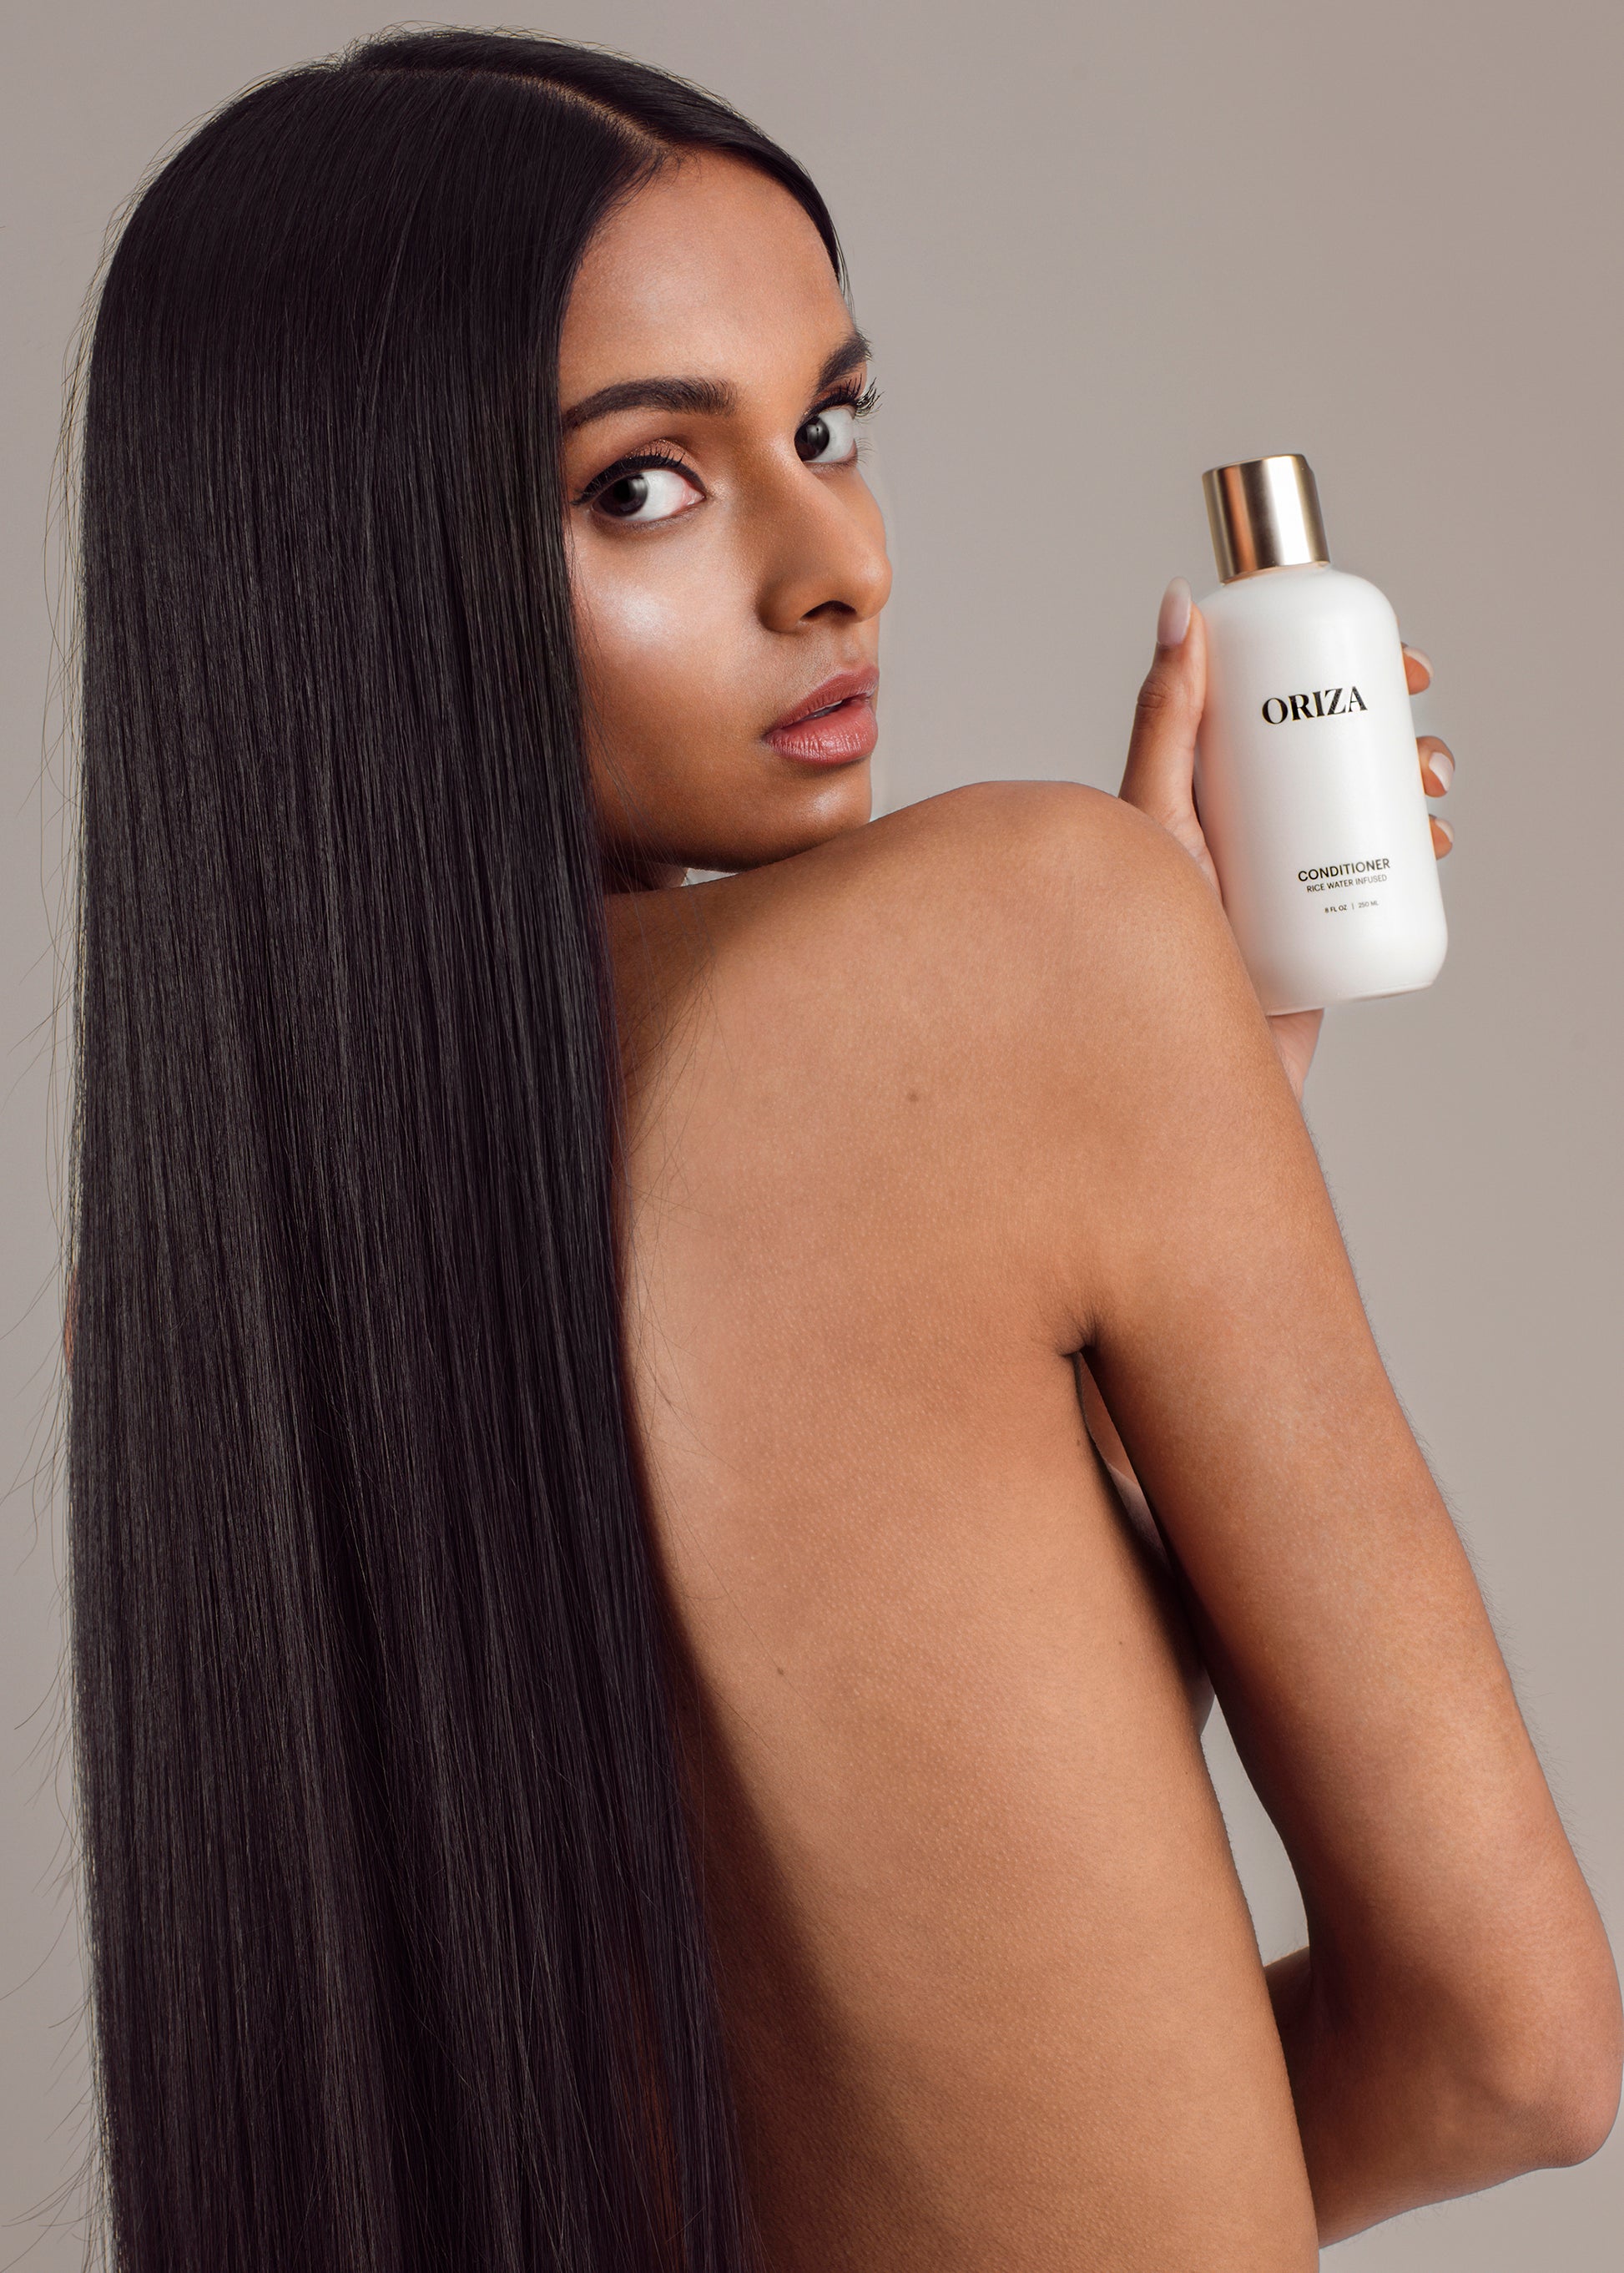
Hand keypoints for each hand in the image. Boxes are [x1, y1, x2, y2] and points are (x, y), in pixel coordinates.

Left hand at [1118, 577, 1453, 1101]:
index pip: (1273, 706)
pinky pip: (1376, 883)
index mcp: (1201, 790)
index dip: (1336, 668)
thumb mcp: (1151, 816)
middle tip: (1416, 709)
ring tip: (1428, 784)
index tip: (1384, 652)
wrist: (1171, 1071)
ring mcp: (1284, 881)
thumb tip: (1180, 609)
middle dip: (1389, 721)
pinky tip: (1432, 843)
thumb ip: (1164, 720)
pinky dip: (1417, 854)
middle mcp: (1245, 830)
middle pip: (1330, 751)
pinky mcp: (1316, 934)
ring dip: (1414, 780)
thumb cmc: (1135, 952)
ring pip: (1362, 809)